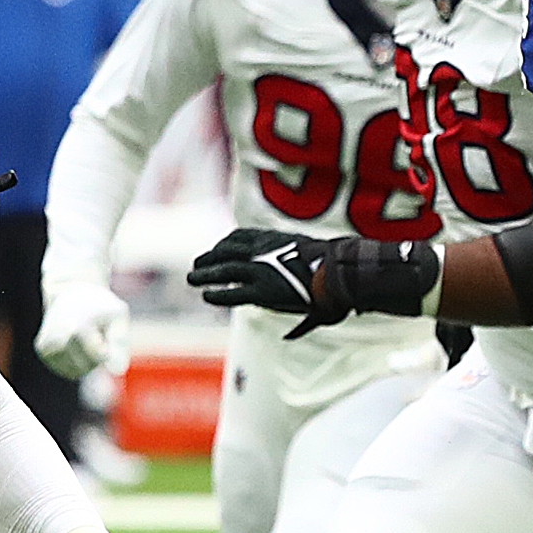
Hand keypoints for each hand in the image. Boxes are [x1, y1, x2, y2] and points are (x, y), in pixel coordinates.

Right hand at [34, 280, 129, 379]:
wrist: (71, 293)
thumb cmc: (99, 306)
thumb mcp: (118, 316)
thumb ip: (119, 343)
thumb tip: (117, 371)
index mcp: (76, 327)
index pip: (99, 357)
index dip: (107, 348)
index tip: (102, 331)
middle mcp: (58, 336)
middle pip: (87, 366)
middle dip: (96, 356)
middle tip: (92, 332)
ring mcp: (47, 345)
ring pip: (76, 372)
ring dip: (86, 360)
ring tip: (82, 336)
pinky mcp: (43, 351)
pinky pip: (68, 371)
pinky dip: (75, 362)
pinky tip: (73, 342)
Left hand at [183, 226, 438, 339]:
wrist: (340, 272)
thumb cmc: (337, 267)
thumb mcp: (319, 260)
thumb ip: (309, 273)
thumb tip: (319, 269)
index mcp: (275, 240)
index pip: (242, 237)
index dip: (227, 243)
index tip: (218, 247)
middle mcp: (263, 252)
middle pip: (227, 251)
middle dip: (211, 257)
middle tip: (197, 263)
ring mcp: (260, 271)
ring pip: (223, 270)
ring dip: (205, 274)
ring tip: (192, 278)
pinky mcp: (261, 291)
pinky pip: (231, 292)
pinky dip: (216, 293)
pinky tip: (206, 295)